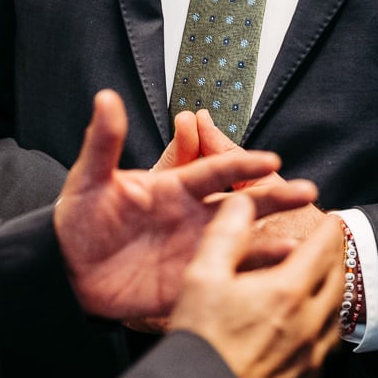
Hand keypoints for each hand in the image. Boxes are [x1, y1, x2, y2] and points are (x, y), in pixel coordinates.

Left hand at [54, 90, 319, 319]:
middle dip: (274, 195)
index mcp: (174, 186)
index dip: (241, 164)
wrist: (69, 270)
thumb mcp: (89, 180)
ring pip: (243, 238)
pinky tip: (281, 277)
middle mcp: (192, 213)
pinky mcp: (191, 280)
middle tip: (308, 192)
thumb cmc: (79, 219)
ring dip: (273, 237)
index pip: (215, 171)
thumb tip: (106, 97)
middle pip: (241, 201)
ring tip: (307, 241)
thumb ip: (104, 142)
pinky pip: (227, 276)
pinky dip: (254, 275)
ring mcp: (195, 247)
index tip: (270, 160)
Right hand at [168, 194, 345, 377]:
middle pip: (337, 280)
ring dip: (334, 292)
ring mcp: (311, 355)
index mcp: (287, 291)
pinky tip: (312, 326)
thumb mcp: (203, 276)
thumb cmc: (200, 340)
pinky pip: (327, 346)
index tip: (332, 220)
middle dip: (336, 257)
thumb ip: (226, 234)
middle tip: (330, 246)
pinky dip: (325, 326)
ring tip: (325, 282)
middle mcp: (308, 322)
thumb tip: (240, 204)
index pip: (323, 249)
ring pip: (336, 315)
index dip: (330, 230)